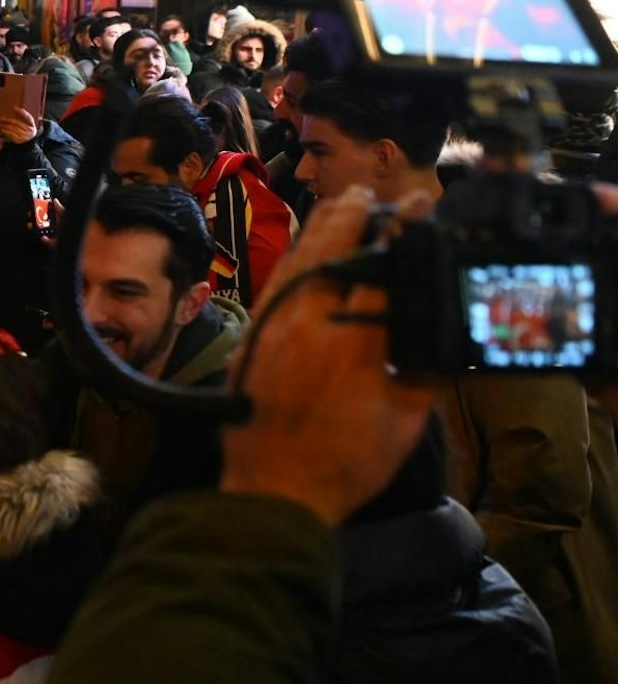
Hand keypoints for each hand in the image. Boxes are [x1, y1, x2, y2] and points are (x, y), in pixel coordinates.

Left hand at [0, 108, 38, 145]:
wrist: (27, 148)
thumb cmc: (25, 135)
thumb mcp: (27, 128)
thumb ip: (24, 121)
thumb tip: (15, 110)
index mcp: (32, 126)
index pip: (28, 117)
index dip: (22, 112)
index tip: (14, 108)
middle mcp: (30, 131)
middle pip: (18, 123)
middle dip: (8, 120)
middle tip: (1, 118)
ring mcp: (25, 136)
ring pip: (13, 128)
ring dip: (5, 125)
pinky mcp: (19, 141)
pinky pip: (11, 134)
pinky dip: (6, 131)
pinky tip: (2, 130)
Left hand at [220, 187, 439, 527]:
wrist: (274, 491)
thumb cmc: (343, 465)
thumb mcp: (404, 420)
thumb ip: (420, 368)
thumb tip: (432, 330)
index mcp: (355, 343)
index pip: (386, 269)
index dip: (403, 233)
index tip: (419, 206)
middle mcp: (309, 325)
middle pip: (333, 253)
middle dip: (353, 216)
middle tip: (368, 192)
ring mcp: (274, 329)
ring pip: (298, 263)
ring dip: (320, 229)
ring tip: (338, 205)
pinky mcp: (251, 340)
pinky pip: (273, 285)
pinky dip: (292, 260)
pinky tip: (302, 251)